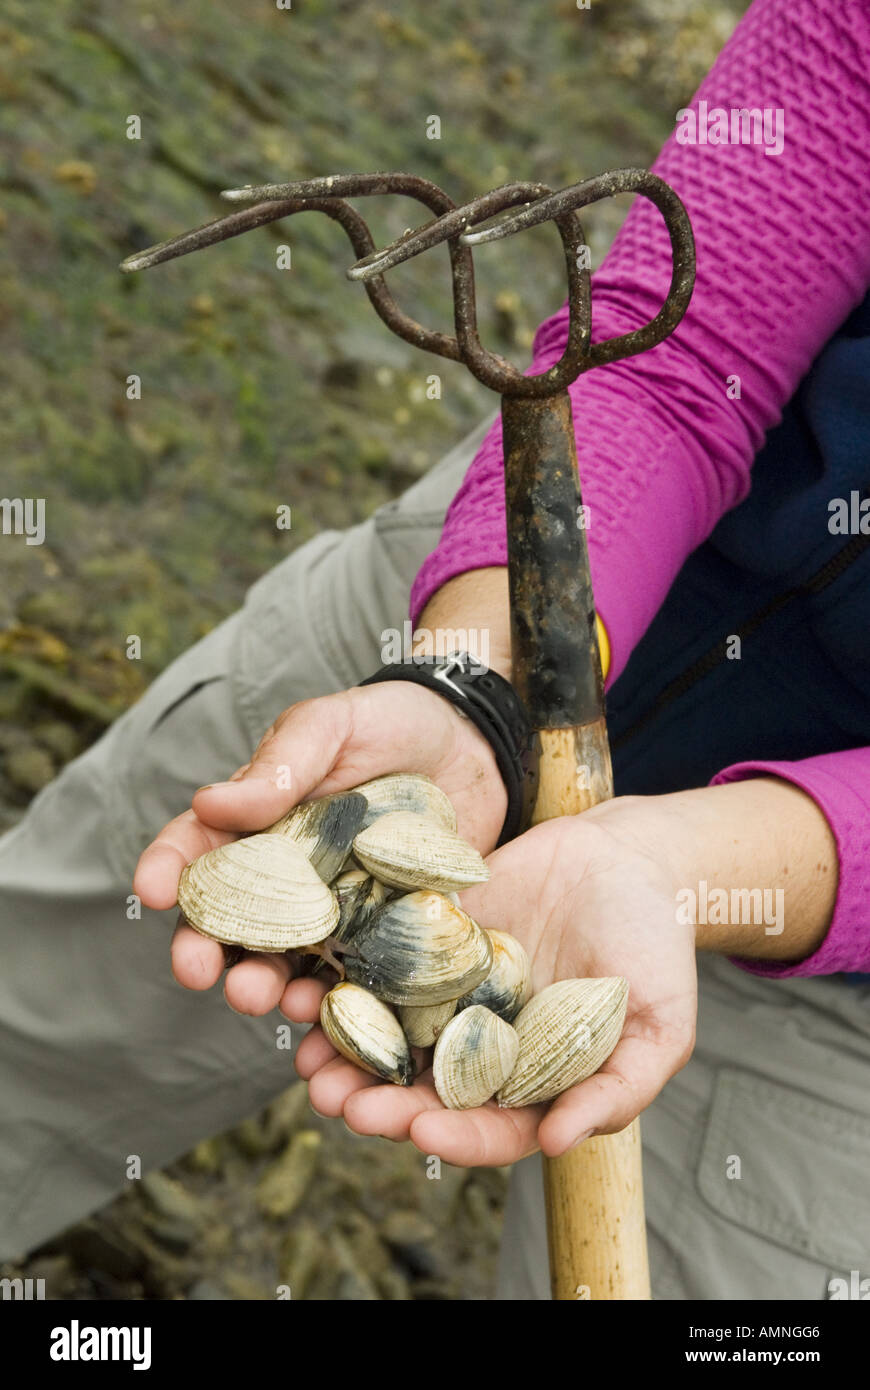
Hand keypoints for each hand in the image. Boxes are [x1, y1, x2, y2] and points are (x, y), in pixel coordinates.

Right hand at [133, 682, 506, 1013]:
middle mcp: (283, 875)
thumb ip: (281, 764)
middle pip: (228, 920)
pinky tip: (327, 1020)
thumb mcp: (333, 726)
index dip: (166, 870)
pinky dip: (333, 1006)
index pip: (196, 847)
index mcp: (255, 820)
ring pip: (282, 961)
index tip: (151, 892)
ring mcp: (331, 911)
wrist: (475, 748)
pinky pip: (351, 980)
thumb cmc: (391, 723)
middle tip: (196, 969)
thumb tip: (210, 802)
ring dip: (262, 985)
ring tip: (261, 998)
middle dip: (204, 948)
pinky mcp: (380, 938)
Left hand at [288, 795, 697, 1162]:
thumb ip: (618, 1089)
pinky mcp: (427, 935)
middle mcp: (481, 1043)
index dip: (453, 1134)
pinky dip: (342, 976)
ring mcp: (449, 989)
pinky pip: (379, 960)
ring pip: (387, 1032)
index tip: (420, 1129)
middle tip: (340, 1103)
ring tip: (308, 1059)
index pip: (488, 1126)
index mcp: (533, 1080)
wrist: (628, 857)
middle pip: (421, 1088)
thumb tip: (557, 1143)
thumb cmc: (654, 946)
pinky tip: (311, 983)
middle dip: (377, 1101)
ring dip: (343, 1051)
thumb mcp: (659, 1025)